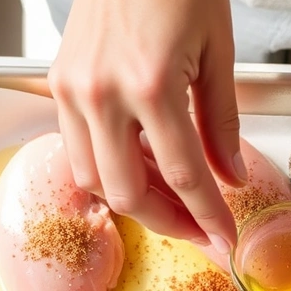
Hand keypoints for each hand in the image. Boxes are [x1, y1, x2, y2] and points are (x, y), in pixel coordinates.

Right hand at [48, 0, 243, 252]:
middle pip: (127, 192)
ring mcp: (73, 88)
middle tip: (200, 231)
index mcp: (151, 84)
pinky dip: (108, 167)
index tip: (225, 238)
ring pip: (92, 178)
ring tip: (173, 200)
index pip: (184, 174)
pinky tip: (140, 166)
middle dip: (168, 223)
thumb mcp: (219, 52)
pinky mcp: (59, 81)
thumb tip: (231, 175)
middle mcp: (102, 92)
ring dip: (134, 200)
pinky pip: (77, 146)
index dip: (208, 215)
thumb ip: (223, 122)